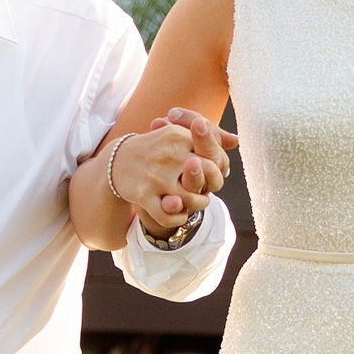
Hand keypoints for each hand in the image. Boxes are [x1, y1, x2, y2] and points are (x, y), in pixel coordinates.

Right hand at [108, 107, 234, 229]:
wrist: (116, 162)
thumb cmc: (156, 149)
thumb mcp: (179, 136)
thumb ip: (209, 136)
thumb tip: (236, 140)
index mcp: (178, 136)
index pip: (212, 153)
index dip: (220, 167)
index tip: (215, 172)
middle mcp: (168, 155)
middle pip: (206, 173)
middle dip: (213, 184)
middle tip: (210, 188)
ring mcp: (155, 176)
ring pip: (190, 198)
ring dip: (199, 204)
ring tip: (197, 201)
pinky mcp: (143, 195)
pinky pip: (170, 214)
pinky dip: (179, 217)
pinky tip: (181, 212)